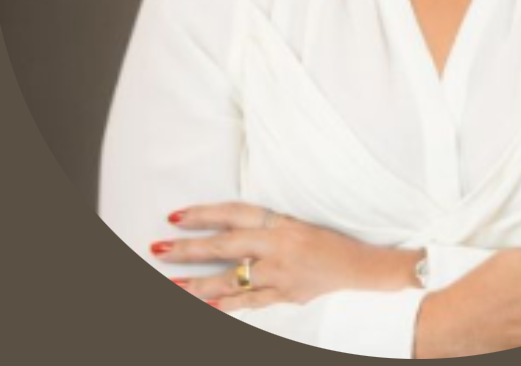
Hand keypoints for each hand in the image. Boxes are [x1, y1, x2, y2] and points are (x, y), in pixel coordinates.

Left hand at [151, 202, 420, 310]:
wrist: (361, 268)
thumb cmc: (329, 240)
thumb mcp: (297, 223)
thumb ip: (266, 226)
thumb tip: (228, 228)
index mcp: (281, 222)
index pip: (234, 214)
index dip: (204, 213)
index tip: (176, 215)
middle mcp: (278, 246)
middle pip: (225, 247)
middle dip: (189, 249)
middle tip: (159, 248)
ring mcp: (280, 274)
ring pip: (230, 280)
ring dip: (197, 284)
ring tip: (170, 285)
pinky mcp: (285, 296)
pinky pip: (249, 302)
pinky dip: (226, 305)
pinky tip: (206, 307)